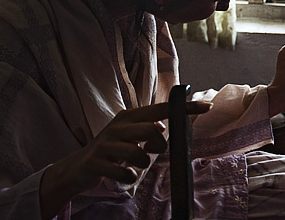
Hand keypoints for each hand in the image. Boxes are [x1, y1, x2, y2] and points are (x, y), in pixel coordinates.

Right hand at [39, 101, 210, 218]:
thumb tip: (169, 126)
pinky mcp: (96, 161)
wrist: (78, 167)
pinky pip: (123, 172)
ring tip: (135, 166)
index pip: (161, 109)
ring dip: (143, 164)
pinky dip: (129, 178)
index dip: (185, 108)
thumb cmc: (112, 151)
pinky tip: (124, 175)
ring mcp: (105, 143)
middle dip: (159, 146)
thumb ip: (150, 129)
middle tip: (152, 153)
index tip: (207, 106)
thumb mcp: (131, 136)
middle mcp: (118, 125)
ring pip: (138, 153)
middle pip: (152, 129)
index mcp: (129, 117)